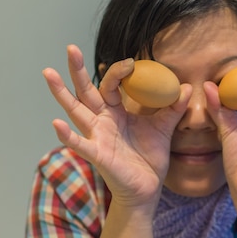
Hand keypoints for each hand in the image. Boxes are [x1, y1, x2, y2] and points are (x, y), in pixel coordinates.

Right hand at [43, 45, 190, 205]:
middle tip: (71, 48)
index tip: (130, 62)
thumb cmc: (150, 159)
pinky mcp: (98, 156)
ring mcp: (97, 137)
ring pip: (76, 112)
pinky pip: (80, 145)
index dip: (118, 72)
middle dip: (78, 70)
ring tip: (48, 73)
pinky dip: (68, 136)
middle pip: (86, 92)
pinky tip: (56, 124)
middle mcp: (102, 122)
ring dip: (62, 93)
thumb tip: (187, 87)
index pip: (111, 86)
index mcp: (116, 113)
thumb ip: (174, 108)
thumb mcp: (164, 129)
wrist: (147, 189)